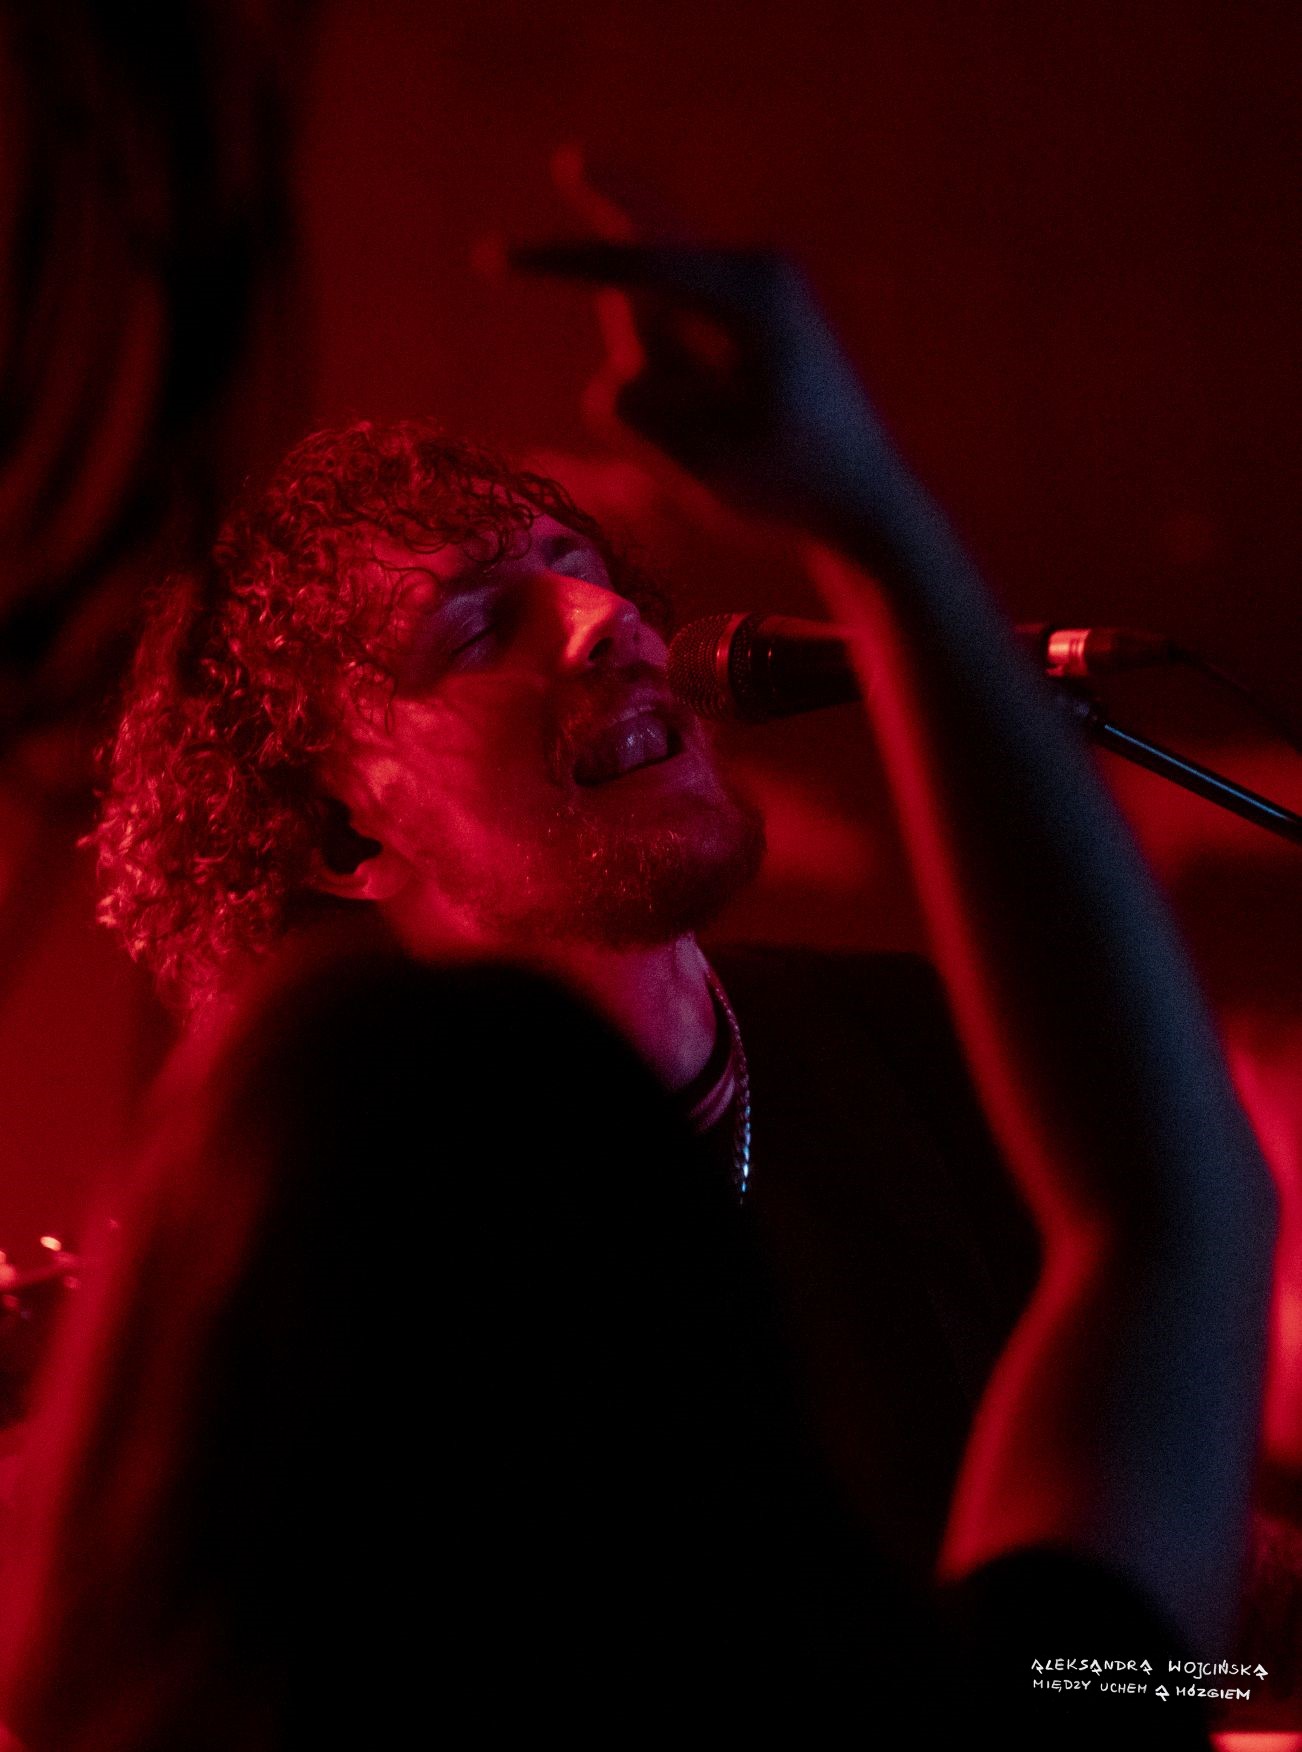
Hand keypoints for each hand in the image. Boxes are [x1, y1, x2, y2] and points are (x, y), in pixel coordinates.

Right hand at [511, 232, 896, 531]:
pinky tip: (725, 422)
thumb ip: (641, 413)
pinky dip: (678, 371)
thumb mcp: (704, 459)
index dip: (556, 264)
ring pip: (664, 314)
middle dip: (617, 230)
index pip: (630, 264)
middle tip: (576, 166)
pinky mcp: (765, 325)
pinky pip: (688, 332)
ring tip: (724, 439)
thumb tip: (610, 382)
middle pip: (651, 257)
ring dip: (659, 366)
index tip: (493, 262)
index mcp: (748, 292)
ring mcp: (766, 296)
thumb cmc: (791, 486)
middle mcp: (760, 275)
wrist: (869, 506)